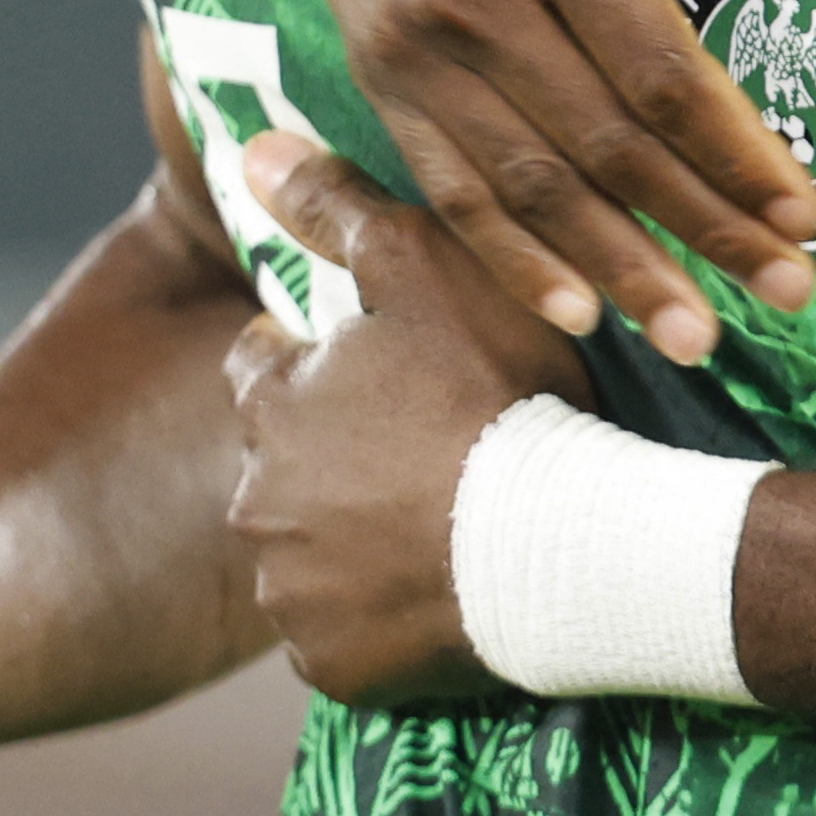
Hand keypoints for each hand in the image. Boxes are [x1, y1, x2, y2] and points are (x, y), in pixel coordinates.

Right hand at [221, 0, 815, 364]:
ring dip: (620, 266)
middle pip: (607, 145)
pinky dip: (505, 252)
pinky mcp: (371, 52)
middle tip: (794, 294)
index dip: (736, 150)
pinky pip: (444, 177)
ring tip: (699, 333)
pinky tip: (571, 304)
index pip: (659, 66)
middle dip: (706, 230)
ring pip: (530, 184)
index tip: (808, 207)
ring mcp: (411, 34)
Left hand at [226, 141, 580, 705]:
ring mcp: (290, 593)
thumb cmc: (497, 398)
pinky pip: (338, 637)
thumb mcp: (427, 271)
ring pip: (307, 555)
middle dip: (335, 456)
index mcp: (275, 406)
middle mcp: (258, 502)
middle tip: (424, 451)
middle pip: (284, 466)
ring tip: (438, 524)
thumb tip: (252, 148)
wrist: (562, 547)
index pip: (264, 367)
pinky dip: (374, 619)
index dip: (319, 362)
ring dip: (351, 540)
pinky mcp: (328, 667)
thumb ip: (340, 208)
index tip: (381, 369)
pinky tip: (434, 594)